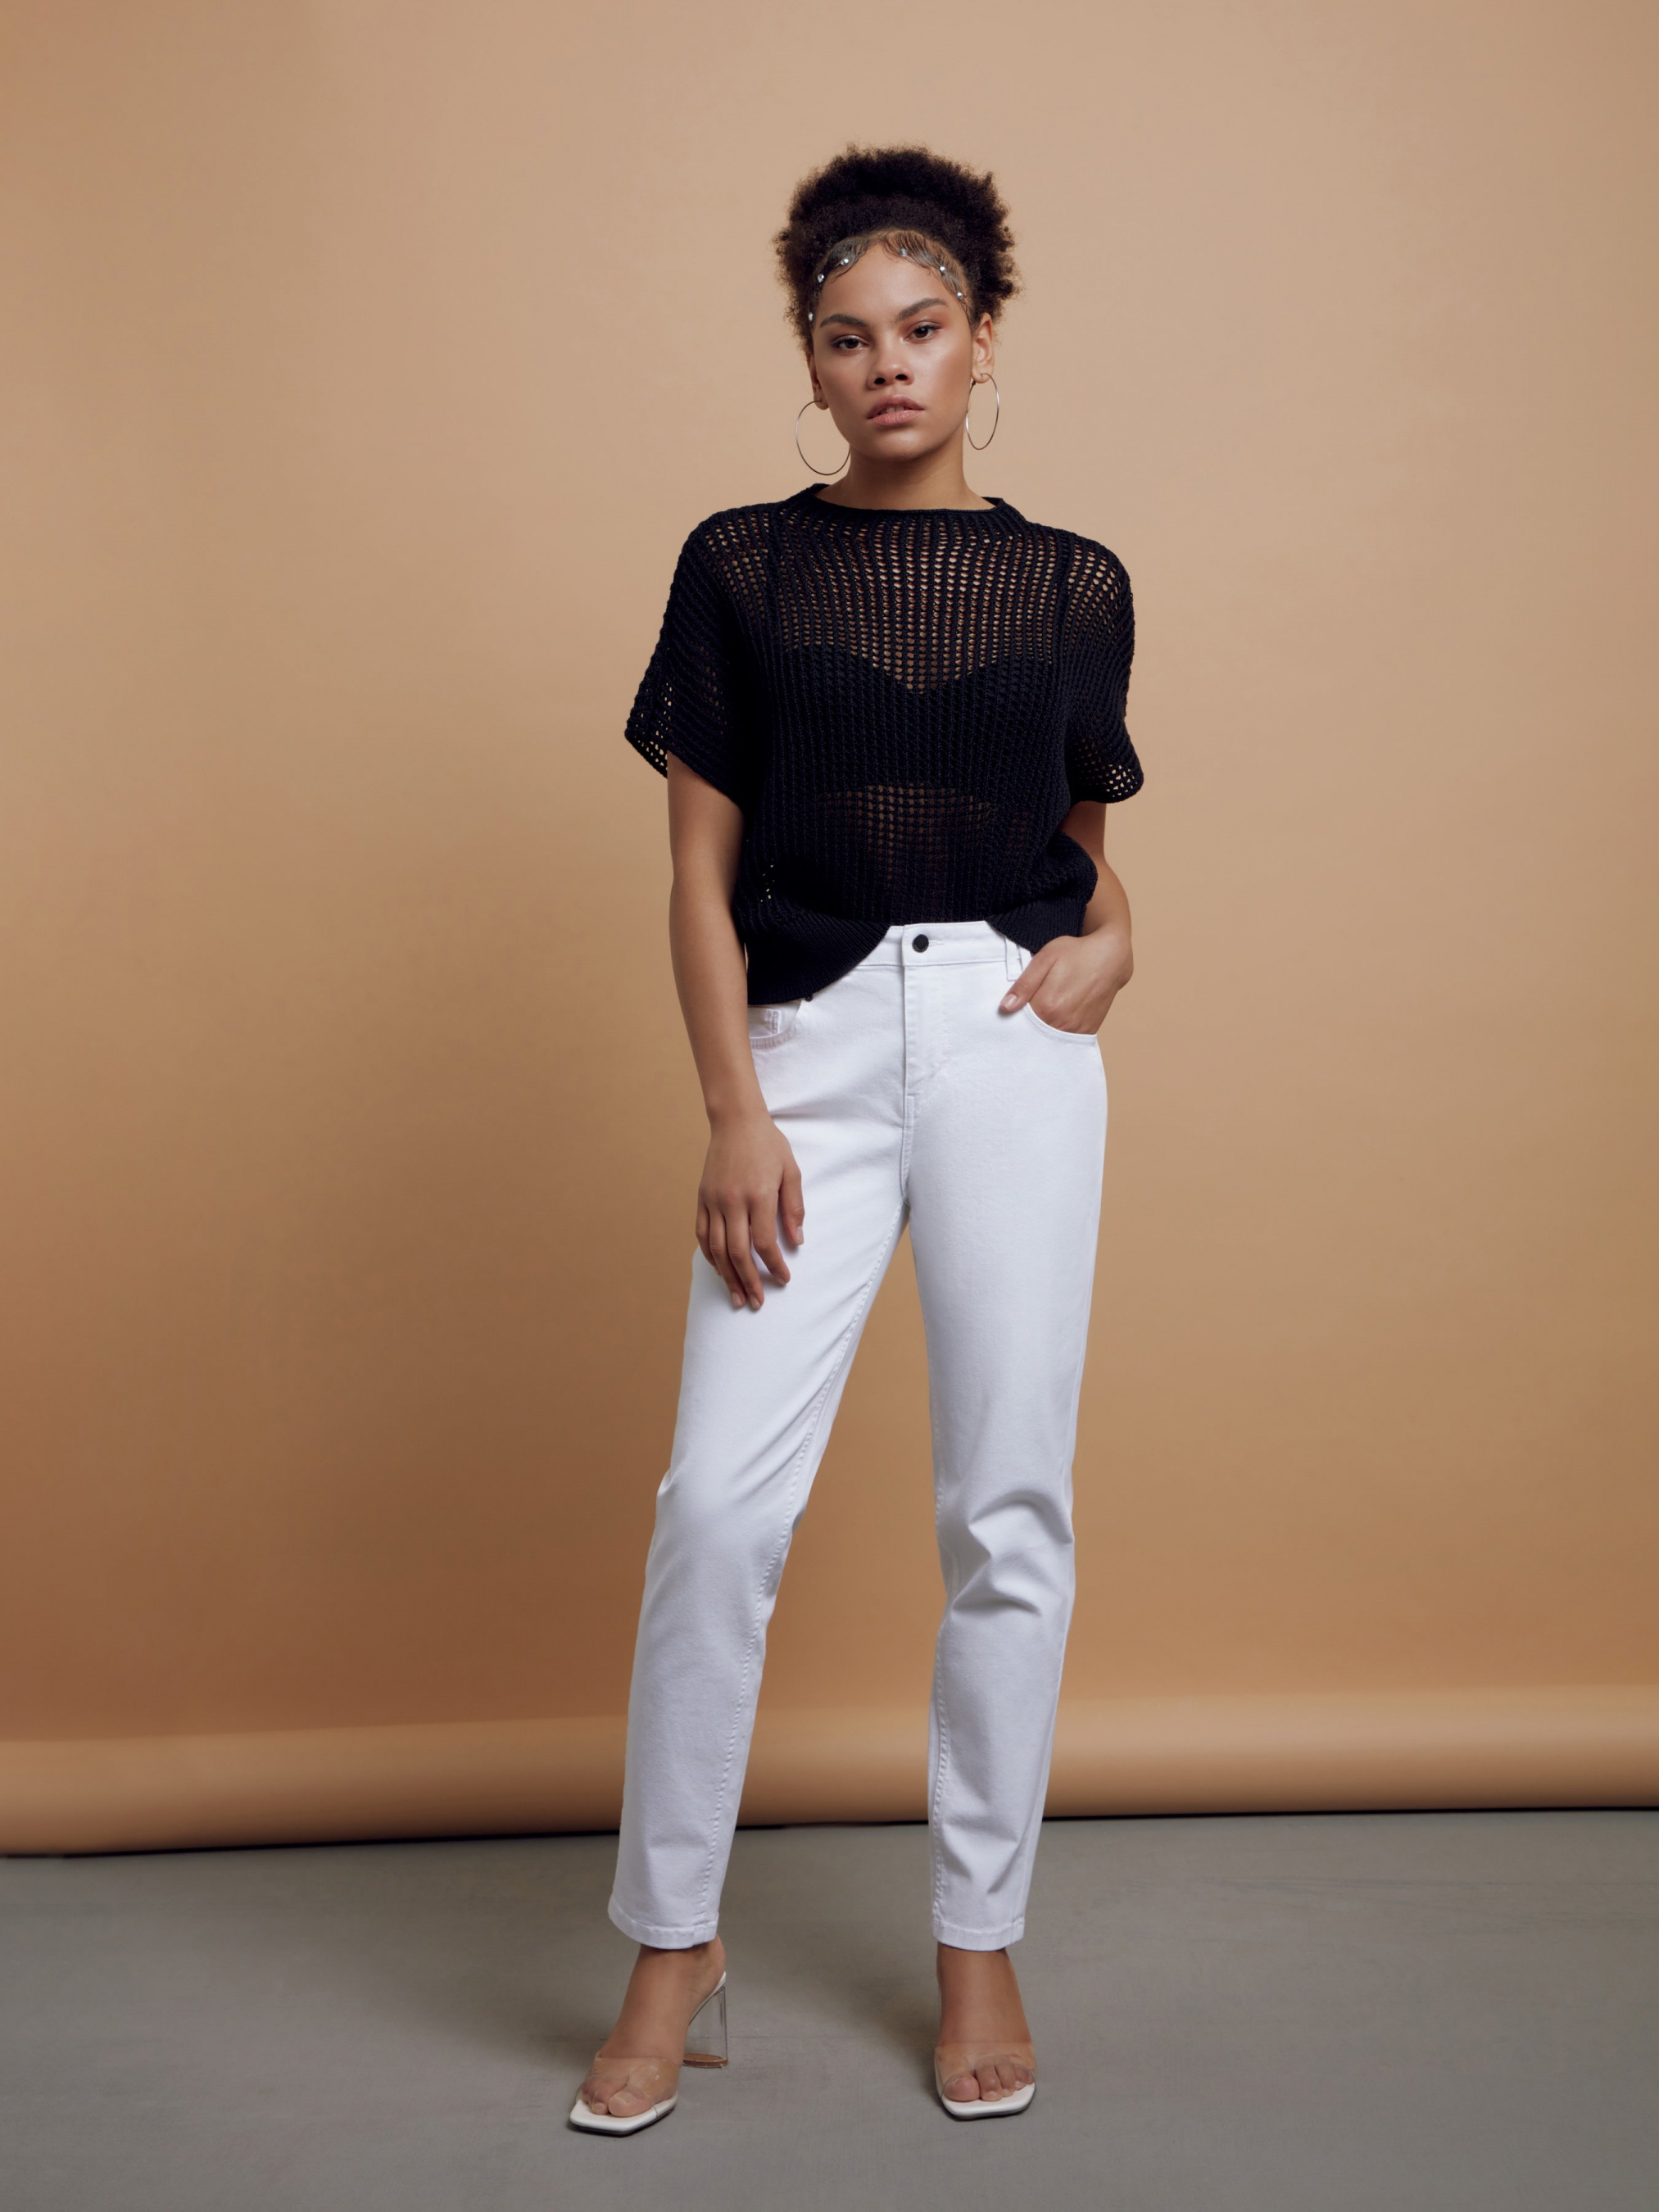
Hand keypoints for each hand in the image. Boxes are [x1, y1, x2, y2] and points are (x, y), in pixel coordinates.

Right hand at [697, 1108, 804, 1309]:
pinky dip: (709, 1255)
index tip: (783, 1279)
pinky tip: (719, 1270)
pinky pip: (702, 1234)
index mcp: (758, 1195)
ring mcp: (713, 1200)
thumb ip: (794, 1207)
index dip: (774, 1265)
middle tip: (757, 1302)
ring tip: (737, 1297)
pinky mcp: (702, 1198)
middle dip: (748, 1281)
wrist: (736, 1120)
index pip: (764, 1242)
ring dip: (727, 1276)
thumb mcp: (790, 1171)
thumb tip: (797, 1241)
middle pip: (738, 1252)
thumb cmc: (768, 1144)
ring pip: (716, 1248)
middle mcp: (732, 1201)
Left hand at [998, 926, 1132, 1034]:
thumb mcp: (1046, 958)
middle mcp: (1062, 1023)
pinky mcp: (1087, 1031)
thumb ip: (1024, 984)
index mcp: (1047, 1006)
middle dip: (1025, 1027)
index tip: (1009, 1011)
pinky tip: (1055, 1020)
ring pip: (1048, 1039)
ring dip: (1041, 1032)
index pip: (1018, 1023)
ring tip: (1043, 1013)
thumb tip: (1006, 1007)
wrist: (1112, 957)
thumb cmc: (1077, 953)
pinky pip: (1065, 1040)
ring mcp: (1076, 1029)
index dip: (1012, 1017)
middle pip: (1032, 1034)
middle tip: (1026, 1011)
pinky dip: (1056, 1034)